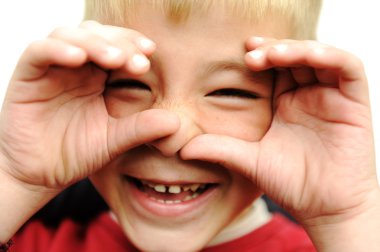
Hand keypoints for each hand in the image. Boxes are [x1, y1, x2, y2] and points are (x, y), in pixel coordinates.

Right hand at [0, 21, 178, 189]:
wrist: (41, 174)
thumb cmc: (78, 153)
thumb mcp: (115, 140)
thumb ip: (141, 129)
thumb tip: (176, 123)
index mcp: (98, 76)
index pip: (117, 47)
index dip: (132, 45)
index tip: (150, 54)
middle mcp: (76, 67)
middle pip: (96, 34)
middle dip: (119, 42)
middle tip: (138, 60)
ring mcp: (51, 69)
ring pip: (69, 35)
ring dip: (94, 42)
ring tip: (115, 59)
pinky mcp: (27, 77)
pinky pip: (39, 52)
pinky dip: (57, 49)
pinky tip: (78, 58)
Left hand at [181, 37, 378, 227]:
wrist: (325, 209)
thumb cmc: (292, 184)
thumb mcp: (249, 160)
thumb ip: (218, 149)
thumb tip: (181, 148)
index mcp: (285, 104)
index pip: (274, 68)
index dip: (260, 55)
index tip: (240, 54)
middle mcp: (308, 95)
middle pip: (294, 56)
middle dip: (273, 48)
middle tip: (251, 53)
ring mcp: (332, 97)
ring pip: (319, 56)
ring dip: (296, 48)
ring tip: (271, 54)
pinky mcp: (355, 103)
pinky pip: (348, 68)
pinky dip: (329, 56)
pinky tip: (306, 56)